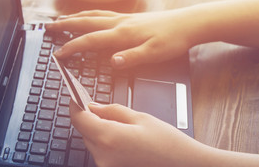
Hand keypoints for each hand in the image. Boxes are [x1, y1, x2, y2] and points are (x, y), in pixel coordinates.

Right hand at [45, 10, 193, 68]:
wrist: (188, 23)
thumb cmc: (173, 39)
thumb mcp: (155, 53)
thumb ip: (132, 57)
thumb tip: (112, 62)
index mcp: (123, 34)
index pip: (91, 40)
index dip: (73, 47)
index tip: (59, 54)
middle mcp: (120, 23)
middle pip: (87, 22)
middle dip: (66, 26)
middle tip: (49, 28)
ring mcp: (125, 18)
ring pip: (94, 15)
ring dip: (76, 18)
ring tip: (62, 20)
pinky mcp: (131, 17)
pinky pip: (104, 13)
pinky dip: (91, 13)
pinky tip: (91, 16)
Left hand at [70, 102, 201, 166]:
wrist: (184, 165)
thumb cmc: (167, 143)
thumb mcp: (140, 117)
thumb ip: (112, 111)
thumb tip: (93, 106)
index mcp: (109, 138)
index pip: (79, 119)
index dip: (74, 106)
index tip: (74, 97)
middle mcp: (103, 156)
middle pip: (84, 131)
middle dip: (88, 117)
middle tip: (96, 105)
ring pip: (91, 142)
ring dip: (96, 130)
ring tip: (114, 121)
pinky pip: (101, 153)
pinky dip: (104, 141)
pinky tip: (119, 136)